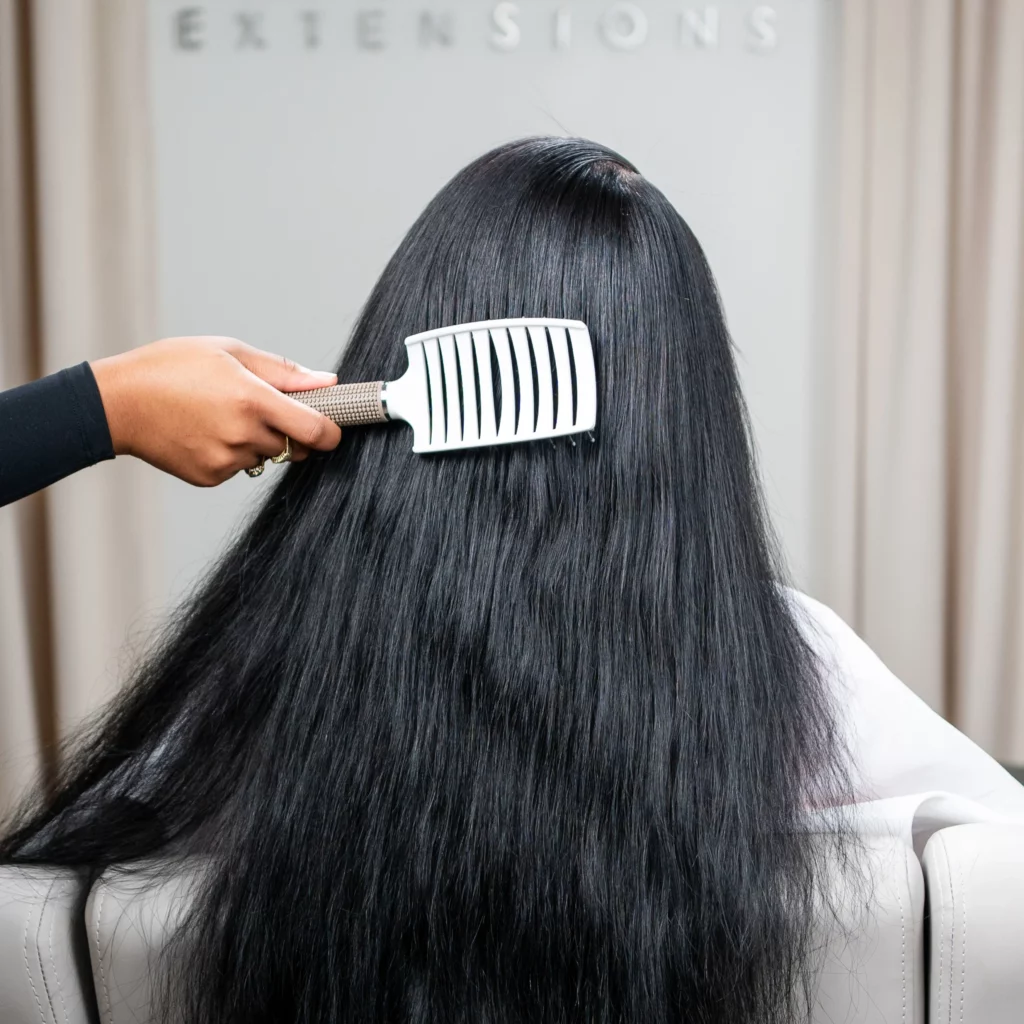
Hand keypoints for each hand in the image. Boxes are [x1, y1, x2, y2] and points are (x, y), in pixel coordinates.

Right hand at [90, 337, 342, 485]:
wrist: (118, 402)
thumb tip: (327, 382)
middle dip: (288, 431)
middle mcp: (243, 434)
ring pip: (265, 456)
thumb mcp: (228, 352)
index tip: (332, 427)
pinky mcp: (209, 477)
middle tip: (260, 409)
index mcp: (253, 399)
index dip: (331, 432)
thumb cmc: (171, 367)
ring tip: (221, 415)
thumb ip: (284, 372)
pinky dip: (232, 453)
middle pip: (293, 445)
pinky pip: (239, 467)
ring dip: (257, 440)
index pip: (316, 430)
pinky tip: (205, 431)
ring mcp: (225, 460)